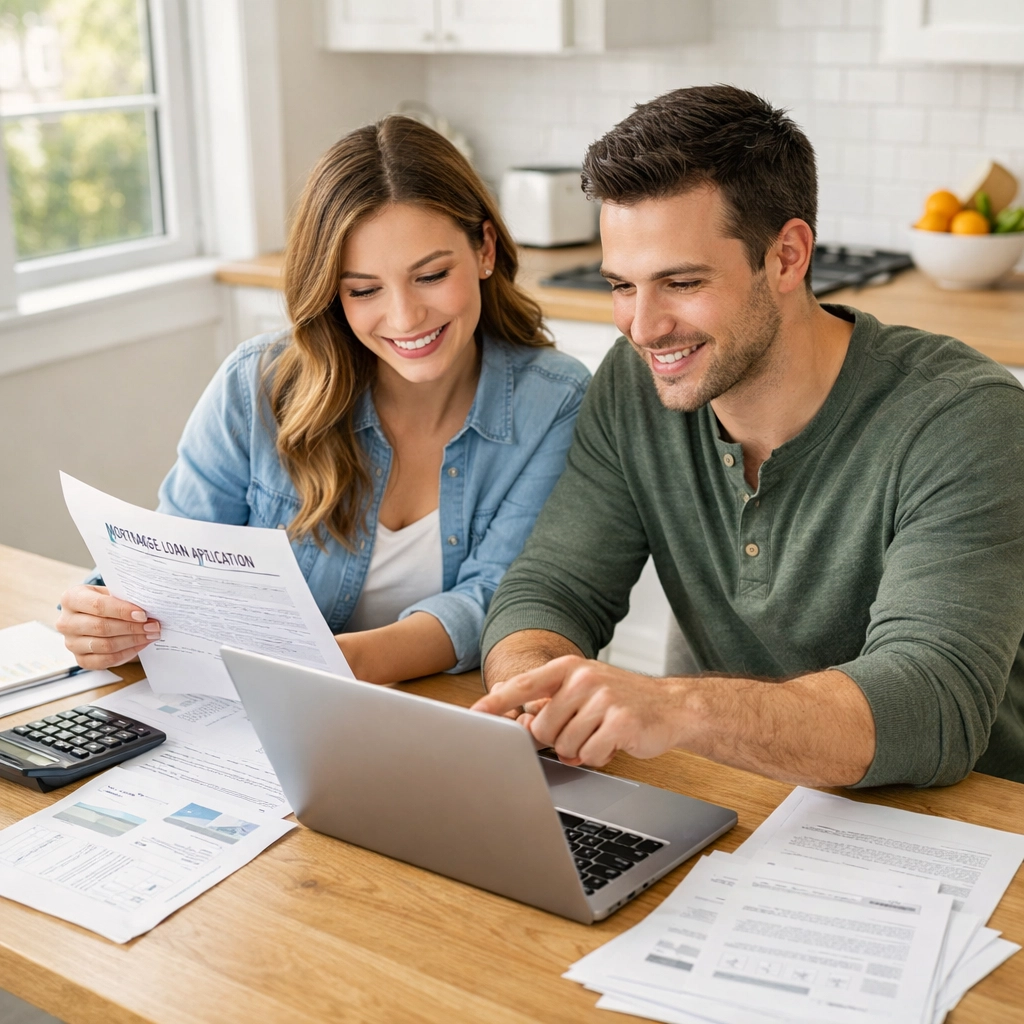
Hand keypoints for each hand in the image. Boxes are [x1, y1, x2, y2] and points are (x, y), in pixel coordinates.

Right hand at [55, 585, 160, 669]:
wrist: (94, 616)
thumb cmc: (105, 602)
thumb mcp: (111, 593)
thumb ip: (124, 598)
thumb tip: (148, 607)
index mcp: (71, 599)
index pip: (98, 606)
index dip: (122, 611)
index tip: (143, 614)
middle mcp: (66, 622)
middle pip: (101, 627)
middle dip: (132, 628)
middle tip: (153, 626)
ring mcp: (71, 643)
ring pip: (105, 645)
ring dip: (132, 641)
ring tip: (150, 635)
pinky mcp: (80, 659)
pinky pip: (105, 660)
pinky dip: (126, 654)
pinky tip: (140, 645)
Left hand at [472, 655, 686, 766]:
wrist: (672, 707)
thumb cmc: (621, 700)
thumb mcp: (582, 691)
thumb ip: (548, 701)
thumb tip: (516, 715)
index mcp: (568, 668)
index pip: (523, 685)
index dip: (496, 702)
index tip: (474, 714)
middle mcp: (583, 678)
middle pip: (541, 728)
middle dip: (557, 740)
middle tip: (581, 731)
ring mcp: (603, 698)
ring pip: (564, 745)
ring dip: (580, 749)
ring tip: (600, 734)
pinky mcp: (620, 722)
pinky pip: (590, 754)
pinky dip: (599, 756)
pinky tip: (614, 743)